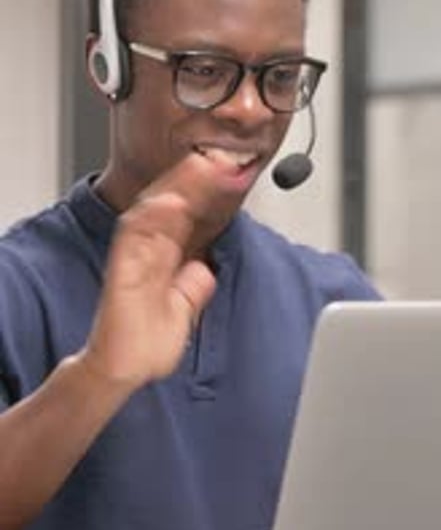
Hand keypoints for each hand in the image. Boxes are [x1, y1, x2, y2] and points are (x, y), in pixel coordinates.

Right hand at [82, 154, 241, 390]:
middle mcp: (147, 253)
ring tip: (203, 166)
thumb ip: (193, 287)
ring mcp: (134, 260)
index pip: (185, 216)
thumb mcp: (183, 311)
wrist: (122, 371)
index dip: (205, 193)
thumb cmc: (143, 344)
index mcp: (161, 259)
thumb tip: (204, 270)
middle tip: (220, 157)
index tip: (228, 173)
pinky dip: (152, 218)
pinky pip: (134, 238)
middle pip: (170, 204)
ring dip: (177, 188)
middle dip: (195, 180)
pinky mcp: (122, 273)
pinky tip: (172, 201)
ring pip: (153, 212)